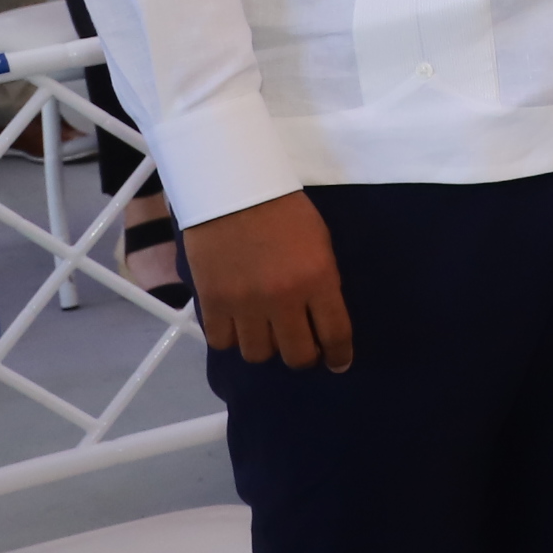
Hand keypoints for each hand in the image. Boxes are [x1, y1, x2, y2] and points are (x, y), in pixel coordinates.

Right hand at [189, 193, 353, 371]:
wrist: (233, 189)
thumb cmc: (284, 210)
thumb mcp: (320, 243)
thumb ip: (322, 281)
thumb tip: (322, 317)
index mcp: (318, 280)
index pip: (335, 335)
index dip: (339, 356)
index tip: (338, 363)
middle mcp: (283, 298)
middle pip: (297, 355)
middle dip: (304, 357)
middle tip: (301, 348)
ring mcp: (245, 303)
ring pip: (258, 354)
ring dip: (266, 348)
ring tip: (266, 333)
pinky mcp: (213, 302)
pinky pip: (222, 342)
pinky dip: (231, 338)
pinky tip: (237, 324)